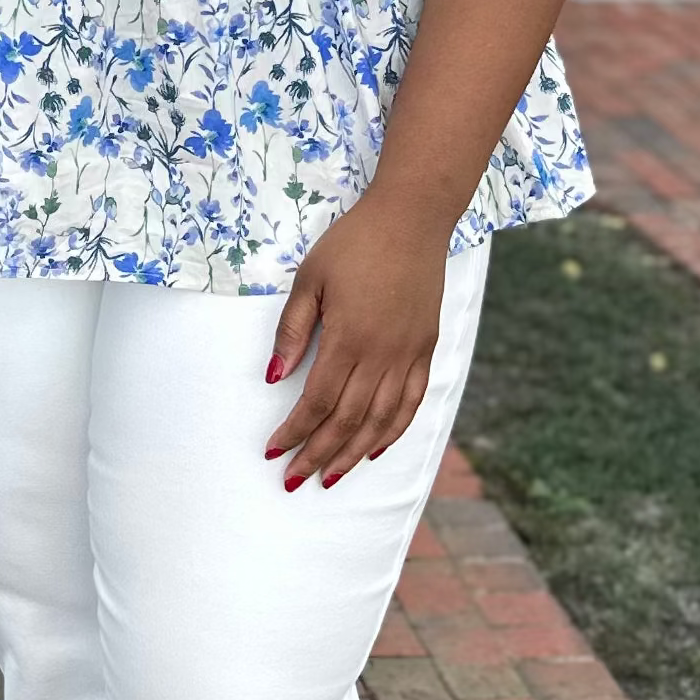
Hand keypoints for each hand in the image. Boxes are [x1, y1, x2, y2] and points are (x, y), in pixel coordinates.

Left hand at [264, 194, 449, 490]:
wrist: (412, 219)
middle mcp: (381, 355)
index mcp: (348, 338)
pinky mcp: (426, 348)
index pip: (316, 401)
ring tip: (331, 477)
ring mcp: (408, 354)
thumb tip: (273, 376)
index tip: (273, 452)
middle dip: (318, 454)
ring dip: (354, 453)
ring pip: (381, 420)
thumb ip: (293, 330)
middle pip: (347, 420)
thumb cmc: (353, 243)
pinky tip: (376, 448)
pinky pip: (412, 402)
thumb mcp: (310, 279)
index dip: (294, 431)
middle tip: (294, 480)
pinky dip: (394, 431)